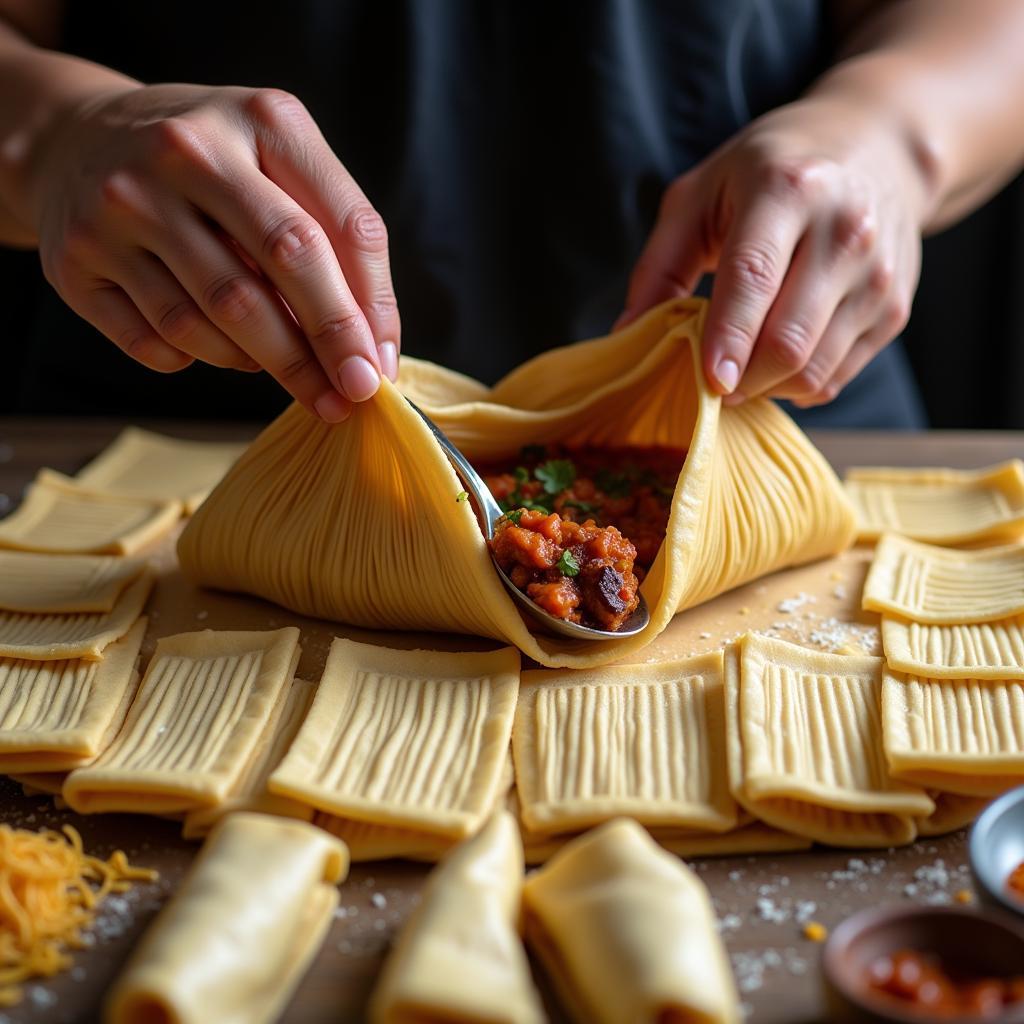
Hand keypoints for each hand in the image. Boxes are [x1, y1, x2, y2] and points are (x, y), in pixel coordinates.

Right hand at [30, 83, 399, 421]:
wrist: (75, 141)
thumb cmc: (210, 169)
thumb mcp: (277, 166)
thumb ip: (335, 241)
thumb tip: (373, 351)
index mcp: (260, 118)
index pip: (342, 226)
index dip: (371, 308)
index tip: (379, 367)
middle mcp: (185, 151)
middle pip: (283, 262)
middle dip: (327, 344)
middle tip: (352, 396)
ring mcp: (121, 204)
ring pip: (216, 317)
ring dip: (266, 361)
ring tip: (287, 372)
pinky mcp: (76, 260)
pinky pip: (160, 342)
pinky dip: (202, 360)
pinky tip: (218, 348)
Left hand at [620, 96, 928, 406]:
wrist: (878, 147)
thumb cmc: (770, 172)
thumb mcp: (700, 194)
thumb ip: (658, 264)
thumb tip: (626, 332)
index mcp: (787, 189)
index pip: (753, 277)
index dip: (727, 337)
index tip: (708, 382)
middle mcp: (844, 229)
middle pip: (787, 340)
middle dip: (741, 379)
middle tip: (711, 381)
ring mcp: (878, 273)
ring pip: (814, 370)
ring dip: (766, 388)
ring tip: (742, 368)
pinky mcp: (895, 307)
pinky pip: (837, 377)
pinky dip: (798, 385)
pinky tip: (779, 360)